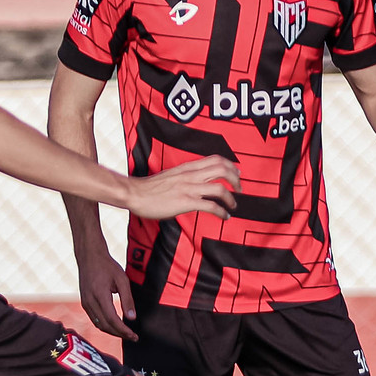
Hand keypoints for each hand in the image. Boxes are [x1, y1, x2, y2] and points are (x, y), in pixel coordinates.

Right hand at [78, 246, 139, 341]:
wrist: (89, 257)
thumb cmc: (107, 266)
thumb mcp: (122, 280)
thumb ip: (127, 299)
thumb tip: (132, 318)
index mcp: (100, 296)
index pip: (112, 320)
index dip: (123, 331)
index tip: (134, 336)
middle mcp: (90, 302)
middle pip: (105, 326)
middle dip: (119, 334)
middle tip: (133, 337)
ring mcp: (85, 303)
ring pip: (98, 325)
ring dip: (112, 331)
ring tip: (125, 333)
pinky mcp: (84, 303)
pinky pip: (94, 319)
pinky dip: (105, 326)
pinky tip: (115, 326)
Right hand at [125, 156, 239, 220]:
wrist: (135, 193)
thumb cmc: (150, 187)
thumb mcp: (172, 175)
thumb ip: (186, 176)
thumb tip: (197, 182)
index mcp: (187, 167)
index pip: (216, 159)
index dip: (231, 165)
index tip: (237, 173)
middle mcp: (191, 175)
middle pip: (222, 170)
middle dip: (236, 179)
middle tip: (240, 189)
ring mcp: (189, 188)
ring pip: (220, 188)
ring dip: (232, 198)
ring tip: (234, 205)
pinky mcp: (186, 202)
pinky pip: (211, 206)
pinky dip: (222, 212)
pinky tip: (225, 216)